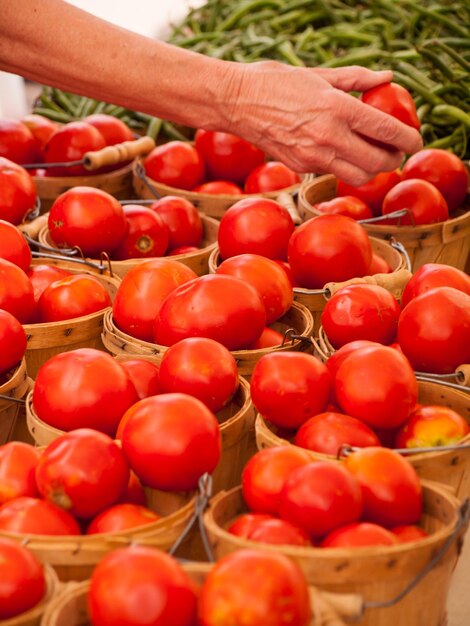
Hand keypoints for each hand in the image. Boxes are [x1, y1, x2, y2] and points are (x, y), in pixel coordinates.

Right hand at [220, 61, 422, 184]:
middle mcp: (329, 136)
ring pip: (358, 176)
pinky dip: (345, 167)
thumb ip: (356, 79)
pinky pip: (333, 173)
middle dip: (393, 160)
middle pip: (377, 162)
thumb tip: (386, 79)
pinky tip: (344, 152)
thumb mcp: (319, 74)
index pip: (386, 131)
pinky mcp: (300, 166)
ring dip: (372, 171)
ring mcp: (313, 156)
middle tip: (395, 152)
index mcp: (338, 108)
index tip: (415, 139)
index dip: (408, 138)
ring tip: (374, 158)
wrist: (236, 103)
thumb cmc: (276, 82)